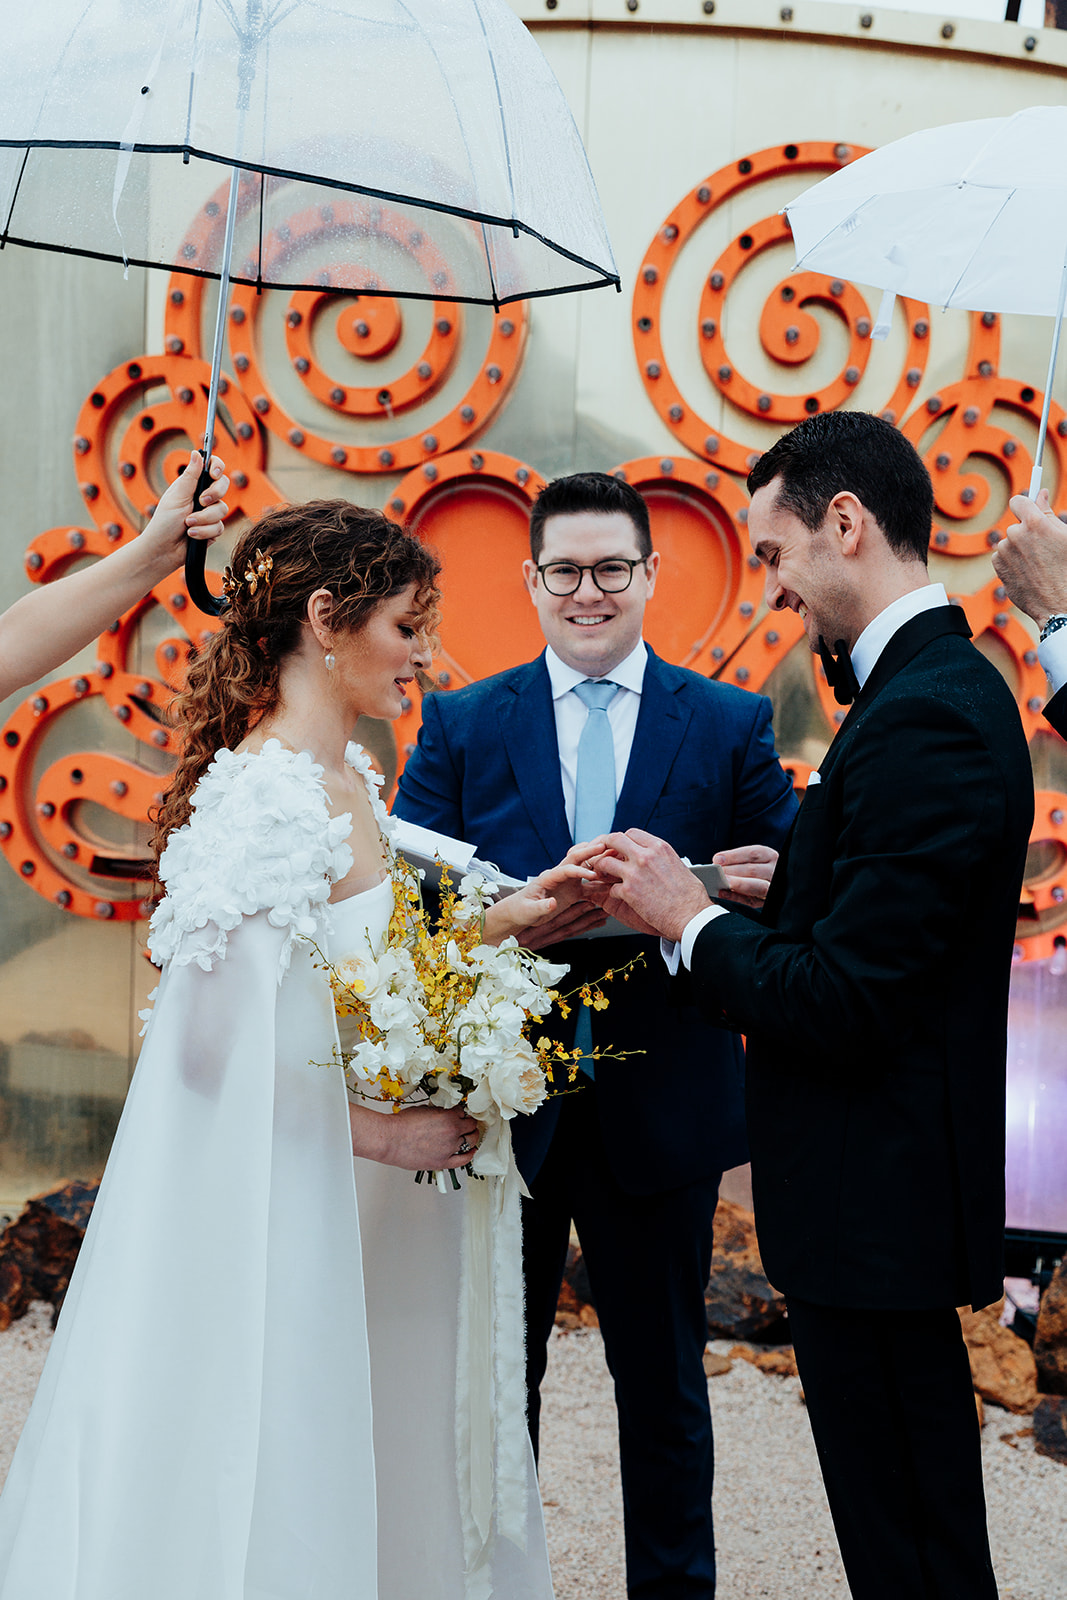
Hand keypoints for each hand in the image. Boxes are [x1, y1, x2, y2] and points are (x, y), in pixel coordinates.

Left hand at [140, 450, 229, 565]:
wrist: (163, 550)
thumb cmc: (164, 521)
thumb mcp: (177, 495)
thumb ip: (190, 475)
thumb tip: (197, 452)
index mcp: (193, 485)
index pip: (213, 468)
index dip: (217, 467)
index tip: (214, 473)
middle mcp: (203, 497)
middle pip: (223, 486)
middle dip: (213, 494)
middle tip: (200, 501)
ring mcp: (209, 514)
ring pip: (222, 510)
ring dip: (204, 518)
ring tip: (188, 524)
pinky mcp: (213, 530)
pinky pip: (219, 527)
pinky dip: (204, 532)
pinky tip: (192, 535)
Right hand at [350, 1103, 478, 1169]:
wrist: (391, 1140)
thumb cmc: (402, 1124)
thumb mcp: (424, 1109)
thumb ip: (439, 1112)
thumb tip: (444, 1114)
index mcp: (448, 1117)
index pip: (464, 1112)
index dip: (462, 1113)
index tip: (460, 1114)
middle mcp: (453, 1132)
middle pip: (471, 1126)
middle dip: (470, 1124)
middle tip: (468, 1124)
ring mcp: (449, 1148)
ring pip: (470, 1141)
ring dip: (471, 1137)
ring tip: (470, 1136)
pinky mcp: (443, 1162)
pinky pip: (464, 1159)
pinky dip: (470, 1154)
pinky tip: (471, 1150)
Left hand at [482, 842, 603, 946]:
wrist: (520, 913)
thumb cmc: (521, 910)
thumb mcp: (528, 911)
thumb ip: (541, 907)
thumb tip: (552, 903)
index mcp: (548, 877)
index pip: (566, 869)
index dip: (580, 871)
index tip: (592, 875)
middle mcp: (560, 876)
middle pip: (578, 859)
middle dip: (591, 852)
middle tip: (606, 846)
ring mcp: (568, 883)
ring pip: (586, 869)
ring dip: (600, 864)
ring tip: (616, 860)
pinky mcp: (573, 892)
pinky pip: (590, 886)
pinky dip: (602, 884)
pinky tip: (613, 884)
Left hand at [589, 829, 711, 942]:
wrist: (691, 915)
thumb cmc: (690, 895)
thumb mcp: (678, 865)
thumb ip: (661, 858)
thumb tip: (655, 858)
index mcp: (659, 847)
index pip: (631, 834)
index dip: (623, 841)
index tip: (621, 849)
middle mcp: (645, 856)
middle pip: (614, 840)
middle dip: (606, 847)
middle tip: (604, 856)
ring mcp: (635, 873)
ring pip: (605, 862)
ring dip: (602, 869)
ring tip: (604, 876)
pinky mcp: (629, 891)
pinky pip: (611, 888)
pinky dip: (613, 893)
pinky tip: (620, 897)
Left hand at [713, 844, 777, 908]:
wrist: (761, 884)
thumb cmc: (748, 870)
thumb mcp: (748, 861)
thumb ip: (735, 861)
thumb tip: (717, 862)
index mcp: (769, 856)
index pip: (754, 853)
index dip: (734, 856)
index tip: (717, 859)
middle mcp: (774, 872)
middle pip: (754, 870)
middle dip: (733, 871)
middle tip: (716, 872)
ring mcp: (773, 888)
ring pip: (758, 886)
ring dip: (737, 884)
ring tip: (721, 882)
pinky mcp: (766, 903)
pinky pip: (752, 901)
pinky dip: (735, 897)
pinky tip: (722, 893)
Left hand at [992, 488, 1066, 629]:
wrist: (1060, 604)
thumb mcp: (1065, 536)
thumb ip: (1048, 513)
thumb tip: (1040, 493)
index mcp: (1034, 523)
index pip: (1018, 501)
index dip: (1025, 506)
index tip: (1030, 511)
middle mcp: (1015, 535)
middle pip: (1016, 525)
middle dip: (1027, 533)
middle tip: (1044, 548)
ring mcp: (1004, 552)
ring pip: (1009, 542)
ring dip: (1019, 548)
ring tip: (1038, 564)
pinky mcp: (998, 568)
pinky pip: (1002, 557)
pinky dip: (1012, 562)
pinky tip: (1028, 572)